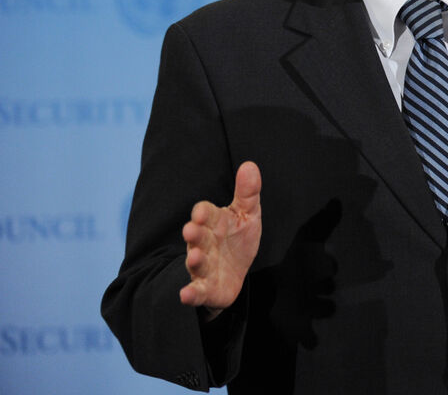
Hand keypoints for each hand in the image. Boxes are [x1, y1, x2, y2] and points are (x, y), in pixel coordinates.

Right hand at [178, 161, 262, 317]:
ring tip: (195, 258)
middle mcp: (203, 243)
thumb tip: (250, 165)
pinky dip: (190, 293)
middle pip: (197, 236)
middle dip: (194, 234)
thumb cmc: (237, 239)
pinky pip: (196, 291)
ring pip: (195, 262)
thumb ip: (248, 193)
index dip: (203, 213)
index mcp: (213, 222)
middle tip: (191, 230)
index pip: (205, 213)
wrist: (234, 274)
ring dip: (194, 260)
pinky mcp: (204, 288)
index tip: (201, 212)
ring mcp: (202, 266)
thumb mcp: (248, 215)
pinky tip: (186, 294)